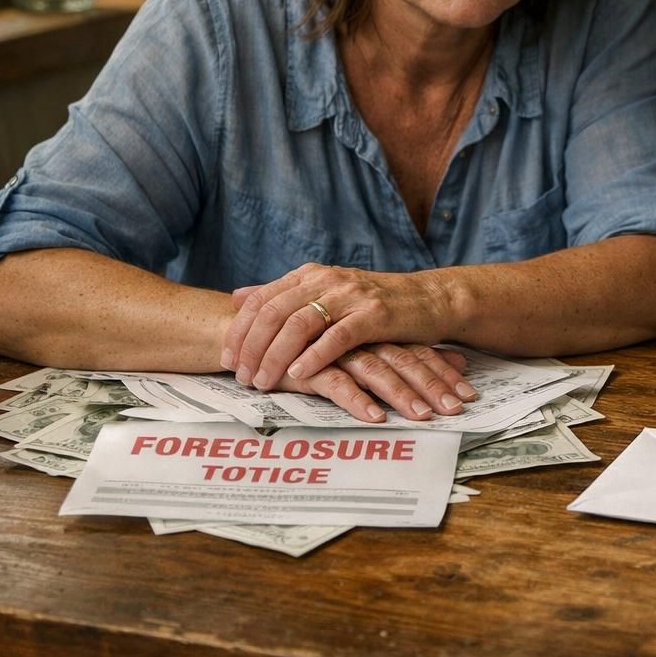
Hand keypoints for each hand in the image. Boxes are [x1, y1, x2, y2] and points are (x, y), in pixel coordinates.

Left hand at [220, 265, 470, 402]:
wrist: (429, 299)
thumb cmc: (375, 303)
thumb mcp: (325, 292)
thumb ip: (283, 294)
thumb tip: (238, 296)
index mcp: (310, 275)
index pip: (261, 300)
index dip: (239, 330)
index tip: (226, 359)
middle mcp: (326, 280)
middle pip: (274, 312)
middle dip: (251, 347)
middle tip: (241, 376)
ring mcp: (351, 296)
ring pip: (299, 324)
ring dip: (275, 356)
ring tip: (263, 381)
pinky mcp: (374, 315)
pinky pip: (336, 336)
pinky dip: (314, 357)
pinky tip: (299, 375)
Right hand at [271, 343, 473, 422]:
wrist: (252, 333)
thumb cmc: (315, 346)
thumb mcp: (360, 351)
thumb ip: (402, 353)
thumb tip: (458, 359)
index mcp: (373, 334)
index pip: (415, 351)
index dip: (442, 371)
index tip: (468, 394)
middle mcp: (359, 339)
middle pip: (402, 360)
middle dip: (432, 386)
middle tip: (456, 410)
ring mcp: (333, 350)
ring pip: (374, 371)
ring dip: (400, 395)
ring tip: (423, 417)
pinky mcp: (307, 365)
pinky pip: (335, 383)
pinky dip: (356, 400)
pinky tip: (375, 417)